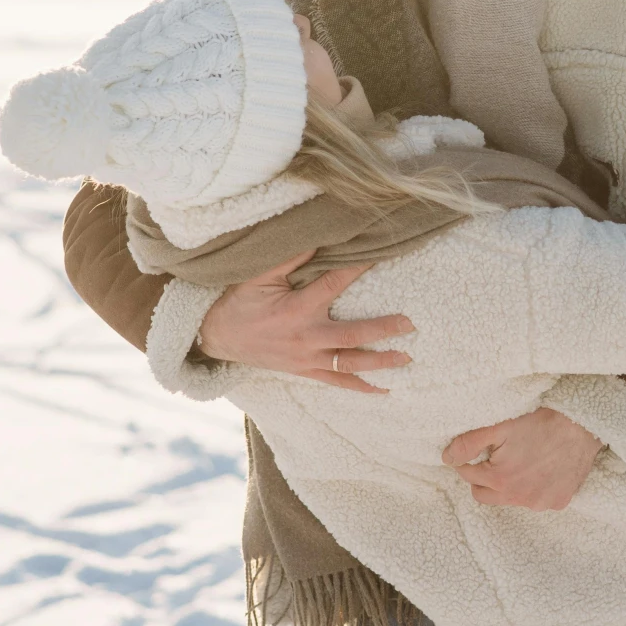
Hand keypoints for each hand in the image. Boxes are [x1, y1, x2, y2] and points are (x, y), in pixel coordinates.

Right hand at [198, 254, 412, 392]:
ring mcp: (306, 359)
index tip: (382, 255)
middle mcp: (305, 338)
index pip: (334, 284)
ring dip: (380, 362)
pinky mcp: (304, 372)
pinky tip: (384, 389)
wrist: (216, 337)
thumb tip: (318, 237)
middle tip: (409, 324)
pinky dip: (361, 387)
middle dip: (383, 330)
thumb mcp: (258, 276)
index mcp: (296, 310)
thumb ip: (289, 257)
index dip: (358, 268)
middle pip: (352, 336)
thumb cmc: (238, 302)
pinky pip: (336, 382)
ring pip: (349, 364)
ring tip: (406, 357)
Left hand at [442, 407, 601, 509]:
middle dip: (484, 478)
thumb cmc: (541, 422)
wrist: (583, 425)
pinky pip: (536, 500)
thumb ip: (468, 443)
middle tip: (497, 457)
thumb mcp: (499, 426)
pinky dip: (534, 488)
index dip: (470, 461)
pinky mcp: (559, 502)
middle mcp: (519, 498)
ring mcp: (540, 503)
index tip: (480, 450)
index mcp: (500, 480)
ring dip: (509, 485)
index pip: (468, 476)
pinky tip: (542, 468)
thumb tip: (446, 458)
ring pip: (510, 499)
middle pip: (484, 495)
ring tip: (522, 460)